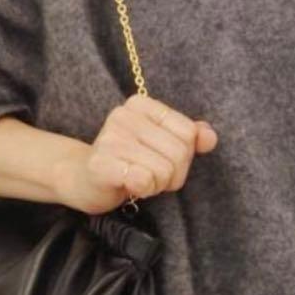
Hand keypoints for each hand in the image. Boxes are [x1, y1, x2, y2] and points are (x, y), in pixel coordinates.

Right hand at [62, 92, 217, 214]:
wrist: (84, 180)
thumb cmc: (129, 162)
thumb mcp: (161, 144)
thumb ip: (189, 137)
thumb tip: (210, 138)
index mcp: (140, 104)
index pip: (188, 133)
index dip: (184, 156)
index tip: (161, 159)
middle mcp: (123, 115)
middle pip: (179, 152)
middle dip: (172, 174)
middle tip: (150, 175)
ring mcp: (109, 138)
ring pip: (165, 170)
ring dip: (157, 184)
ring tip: (137, 179)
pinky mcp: (101, 164)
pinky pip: (144, 180)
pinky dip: (143, 190)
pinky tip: (128, 185)